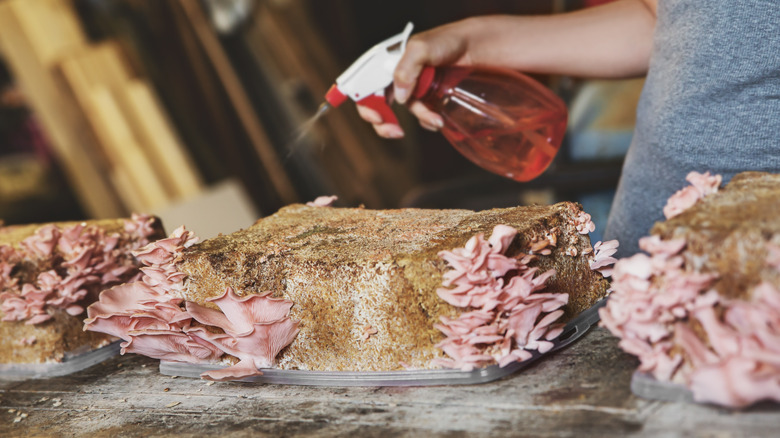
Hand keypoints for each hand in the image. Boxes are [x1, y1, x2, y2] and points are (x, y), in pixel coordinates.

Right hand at [357, 19, 475, 137]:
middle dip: (384, 122)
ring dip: (420, 118)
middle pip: (379, 104)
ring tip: (436, 120)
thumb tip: (399, 97)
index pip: (366, 86)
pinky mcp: (428, 96)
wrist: (475, 46)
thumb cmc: (447, 40)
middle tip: (395, 132)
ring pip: (406, 111)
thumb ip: (406, 68)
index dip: (366, 104)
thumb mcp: (422, 48)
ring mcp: (413, 87)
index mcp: (388, 62)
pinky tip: (438, 118)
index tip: (377, 117)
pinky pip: (422, 115)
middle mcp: (397, 76)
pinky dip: (428, 120)